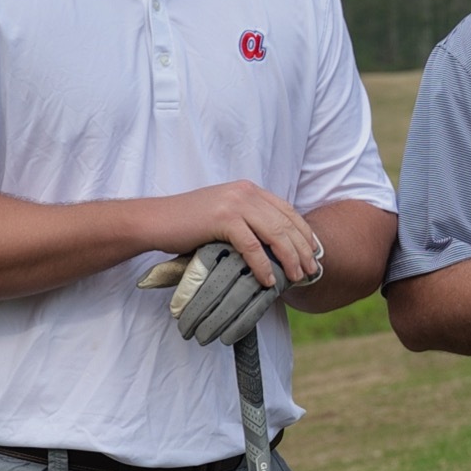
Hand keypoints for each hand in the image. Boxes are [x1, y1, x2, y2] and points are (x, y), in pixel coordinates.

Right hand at [147, 181, 325, 297]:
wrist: (155, 221)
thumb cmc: (188, 224)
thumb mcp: (225, 216)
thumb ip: (249, 222)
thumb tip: (275, 247)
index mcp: (249, 190)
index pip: (287, 211)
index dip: (305, 233)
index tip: (315, 254)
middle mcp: (245, 192)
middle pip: (286, 223)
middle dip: (303, 249)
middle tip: (311, 271)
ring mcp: (234, 204)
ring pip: (275, 233)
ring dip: (290, 258)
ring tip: (297, 278)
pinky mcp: (222, 219)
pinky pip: (252, 246)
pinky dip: (262, 265)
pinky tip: (268, 280)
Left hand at [157, 239, 284, 345]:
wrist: (272, 244)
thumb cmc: (228, 252)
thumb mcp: (203, 252)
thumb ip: (177, 267)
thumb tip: (143, 282)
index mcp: (221, 234)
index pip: (200, 267)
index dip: (188, 293)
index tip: (176, 314)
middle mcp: (242, 247)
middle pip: (217, 285)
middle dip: (200, 313)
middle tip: (185, 333)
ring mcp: (263, 264)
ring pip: (237, 297)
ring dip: (218, 322)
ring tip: (201, 339)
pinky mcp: (277, 281)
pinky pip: (258, 307)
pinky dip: (241, 325)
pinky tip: (226, 339)